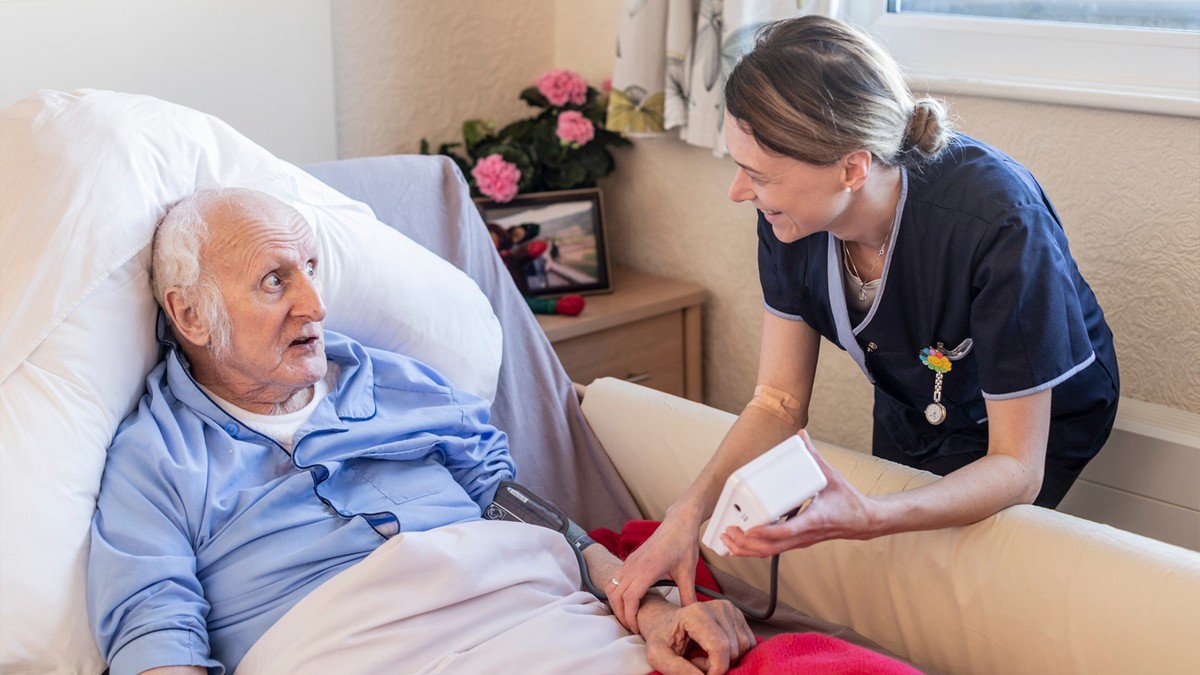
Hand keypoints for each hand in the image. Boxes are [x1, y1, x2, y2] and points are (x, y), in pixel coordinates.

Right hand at [609, 513, 701, 632]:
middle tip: (632, 628)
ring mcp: (629, 562)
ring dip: (615, 604)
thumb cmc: (683, 545)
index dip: (630, 616)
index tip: (637, 628)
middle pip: (616, 595)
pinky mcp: (629, 560)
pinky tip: (628, 601)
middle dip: (621, 615)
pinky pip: (614, 579)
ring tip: (628, 616)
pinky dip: (616, 593)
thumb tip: (691, 615)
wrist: (678, 523)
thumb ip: (688, 596)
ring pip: (611, 587)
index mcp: (647, 569)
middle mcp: (634, 565)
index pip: (629, 598)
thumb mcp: (689, 572)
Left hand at [639, 598, 755, 674]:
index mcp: (695, 613)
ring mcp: (729, 608)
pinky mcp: (736, 614)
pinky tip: (715, 651)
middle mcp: (716, 606)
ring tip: (703, 656)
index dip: (716, 670)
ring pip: (743, 647)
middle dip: (717, 665)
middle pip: (732, 649)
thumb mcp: (658, 656)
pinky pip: (748, 643)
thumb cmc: (660, 638)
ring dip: (726, 660)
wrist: (663, 622)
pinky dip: (734, 653)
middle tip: (696, 662)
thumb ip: (677, 669)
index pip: (720, 647)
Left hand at [721, 445, 877, 555]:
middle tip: (729, 530)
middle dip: (746, 543)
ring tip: (728, 538)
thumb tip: (802, 436)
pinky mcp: (796, 542)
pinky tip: (741, 541)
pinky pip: (772, 550)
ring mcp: (799, 541)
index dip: (767, 532)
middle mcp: (804, 535)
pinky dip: (754, 548)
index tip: (750, 528)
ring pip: (769, 553)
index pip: (787, 531)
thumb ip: (814, 456)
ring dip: (746, 549)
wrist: (862, 522)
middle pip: (771, 548)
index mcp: (813, 520)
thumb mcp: (832, 477)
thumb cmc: (848, 502)